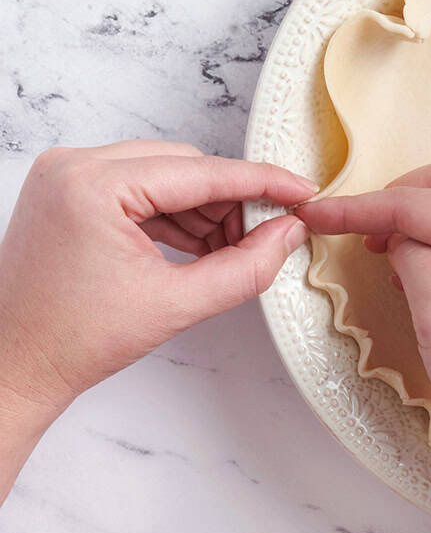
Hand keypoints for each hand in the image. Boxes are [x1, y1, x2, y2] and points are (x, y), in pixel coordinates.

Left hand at [0, 140, 315, 416]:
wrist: (13, 366)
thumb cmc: (70, 341)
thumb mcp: (176, 304)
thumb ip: (245, 266)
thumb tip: (288, 233)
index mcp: (92, 185)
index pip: (201, 172)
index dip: (261, 182)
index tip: (300, 191)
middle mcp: (73, 166)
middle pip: (186, 167)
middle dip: (230, 202)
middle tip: (265, 238)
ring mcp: (67, 176)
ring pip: (166, 175)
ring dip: (205, 210)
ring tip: (229, 253)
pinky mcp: (69, 191)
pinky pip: (140, 188)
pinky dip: (175, 214)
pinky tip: (199, 247)